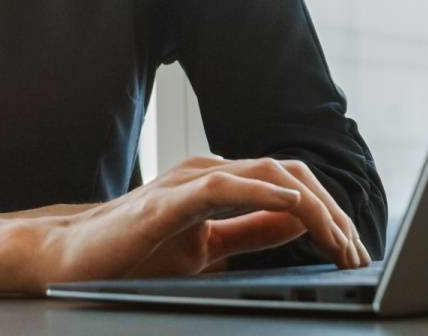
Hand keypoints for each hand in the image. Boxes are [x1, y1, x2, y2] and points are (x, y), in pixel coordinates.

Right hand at [37, 155, 369, 286]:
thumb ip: (251, 231)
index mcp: (223, 182)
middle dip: (331, 212)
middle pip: (290, 176)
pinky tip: (292, 206)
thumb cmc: (134, 251)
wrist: (72, 257)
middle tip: (355, 252)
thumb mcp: (207, 246)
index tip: (352, 251)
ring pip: (268, 176)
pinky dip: (263, 193)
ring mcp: (190, 180)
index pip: (290, 187)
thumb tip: (299, 223)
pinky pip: (225, 186)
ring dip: (311, 206)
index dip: (329, 215)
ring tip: (336, 238)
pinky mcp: (169, 200)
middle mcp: (212, 172)